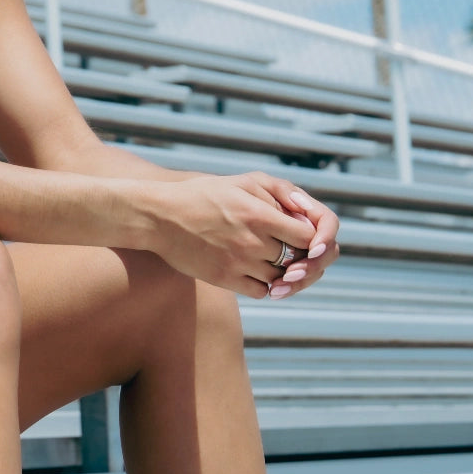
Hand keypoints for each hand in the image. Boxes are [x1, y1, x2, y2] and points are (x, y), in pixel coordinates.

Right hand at [146, 171, 333, 298]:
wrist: (159, 216)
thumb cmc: (201, 194)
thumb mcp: (240, 182)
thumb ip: (277, 193)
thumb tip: (305, 213)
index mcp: (258, 214)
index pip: (308, 236)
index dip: (313, 237)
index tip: (304, 234)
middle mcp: (252, 241)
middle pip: (297, 259)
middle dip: (301, 255)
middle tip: (295, 249)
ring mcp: (239, 263)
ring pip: (281, 278)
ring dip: (285, 271)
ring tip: (274, 257)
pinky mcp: (225, 279)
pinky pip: (262, 291)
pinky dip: (267, 284)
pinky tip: (259, 271)